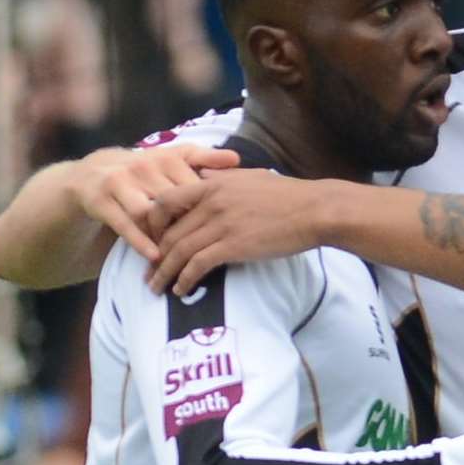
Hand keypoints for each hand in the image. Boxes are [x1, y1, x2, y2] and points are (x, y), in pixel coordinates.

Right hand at [71, 145, 238, 262]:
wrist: (93, 171)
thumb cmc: (146, 168)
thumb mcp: (174, 158)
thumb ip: (204, 159)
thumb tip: (237, 158)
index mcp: (166, 158)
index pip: (193, 187)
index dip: (207, 209)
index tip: (222, 226)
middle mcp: (143, 168)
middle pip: (172, 201)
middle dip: (187, 225)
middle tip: (204, 247)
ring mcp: (120, 183)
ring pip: (148, 213)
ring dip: (163, 235)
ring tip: (179, 256)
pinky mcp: (101, 201)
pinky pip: (123, 224)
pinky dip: (140, 242)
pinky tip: (155, 257)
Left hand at [146, 170, 328, 293]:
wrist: (314, 210)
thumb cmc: (288, 194)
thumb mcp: (250, 176)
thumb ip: (222, 177)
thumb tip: (203, 174)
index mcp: (213, 184)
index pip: (165, 201)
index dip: (153, 223)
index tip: (153, 240)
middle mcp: (211, 202)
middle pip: (169, 232)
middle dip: (154, 256)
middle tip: (149, 272)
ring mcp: (221, 224)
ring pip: (178, 251)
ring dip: (164, 273)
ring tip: (157, 287)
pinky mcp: (233, 246)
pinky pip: (197, 266)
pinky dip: (185, 280)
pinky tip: (181, 290)